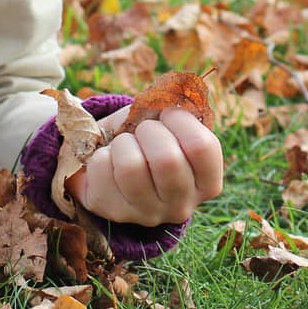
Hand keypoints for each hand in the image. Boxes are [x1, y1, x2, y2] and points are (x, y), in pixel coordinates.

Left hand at [67, 107, 223, 226]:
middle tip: (143, 131)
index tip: (167, 114)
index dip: (181, 120)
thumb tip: (169, 94)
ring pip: (132, 167)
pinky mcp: (115, 212)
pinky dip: (101, 153)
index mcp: (206, 183)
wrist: (111, 162)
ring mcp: (148, 214)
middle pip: (167, 160)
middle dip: (149, 130)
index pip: (202, 147)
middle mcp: (182, 206)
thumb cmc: (147, 138)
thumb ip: (173, 109)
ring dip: (123, 143)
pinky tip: (108, 161)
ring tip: (124, 145)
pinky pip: (103, 169)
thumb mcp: (166, 123)